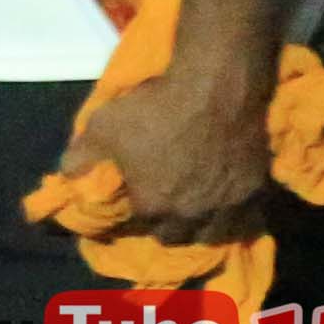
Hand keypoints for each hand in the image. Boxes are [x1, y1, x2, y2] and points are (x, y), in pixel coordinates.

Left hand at [71, 50, 271, 246]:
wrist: (215, 86)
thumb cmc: (154, 108)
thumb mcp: (101, 128)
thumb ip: (79, 158)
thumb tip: (66, 176)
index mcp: (154, 207)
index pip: (141, 227)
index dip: (136, 216)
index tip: (137, 202)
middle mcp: (193, 215)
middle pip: (179, 237)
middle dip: (169, 226)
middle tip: (166, 206)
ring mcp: (229, 205)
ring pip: (216, 234)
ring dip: (204, 228)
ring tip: (199, 213)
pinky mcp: (257, 189)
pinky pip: (247, 216)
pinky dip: (237, 215)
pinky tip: (229, 203)